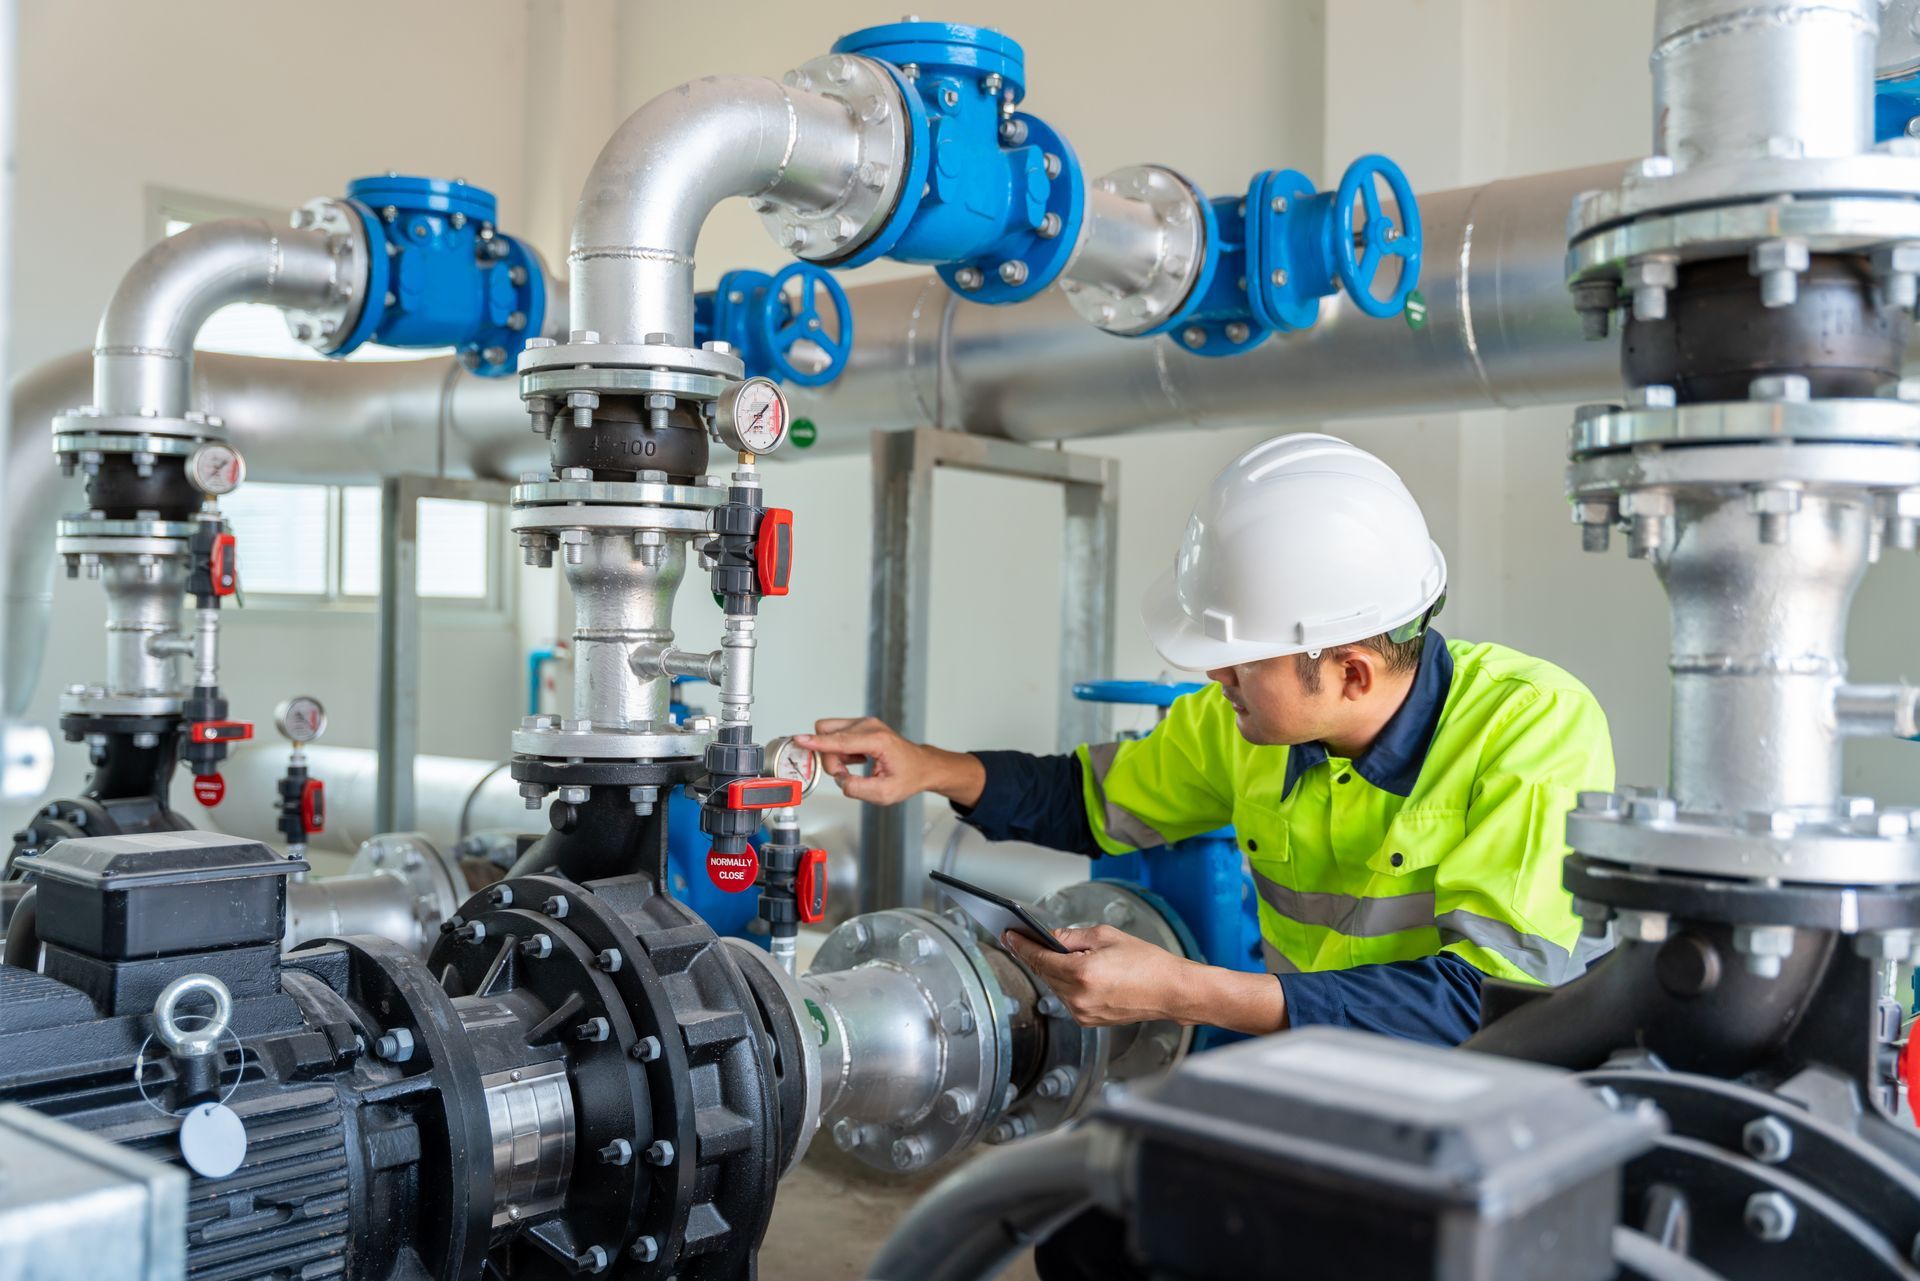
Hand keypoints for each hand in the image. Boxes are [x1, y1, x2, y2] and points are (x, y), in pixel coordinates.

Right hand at [792, 717, 985, 806]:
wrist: (921, 765)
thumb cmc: (907, 777)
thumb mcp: (885, 793)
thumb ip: (859, 789)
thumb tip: (841, 781)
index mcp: (877, 740)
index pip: (840, 741)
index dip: (818, 743)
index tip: (799, 740)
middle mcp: (869, 726)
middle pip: (829, 734)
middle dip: (829, 758)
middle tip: (846, 773)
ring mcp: (864, 723)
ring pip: (829, 733)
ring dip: (834, 754)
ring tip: (853, 766)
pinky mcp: (860, 725)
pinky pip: (836, 735)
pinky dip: (840, 750)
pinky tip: (857, 759)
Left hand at [999, 925, 1199, 1026]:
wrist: (1171, 991)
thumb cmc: (1147, 963)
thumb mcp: (1106, 936)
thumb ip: (1072, 937)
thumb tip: (1049, 938)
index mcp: (1081, 973)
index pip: (1039, 958)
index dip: (1021, 945)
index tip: (1009, 935)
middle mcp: (1078, 997)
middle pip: (1043, 973)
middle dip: (1035, 955)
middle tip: (1024, 938)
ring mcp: (1083, 1013)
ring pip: (1054, 986)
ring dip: (1051, 970)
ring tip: (1051, 953)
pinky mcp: (1089, 1021)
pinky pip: (1067, 998)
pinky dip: (1066, 983)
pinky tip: (1070, 971)